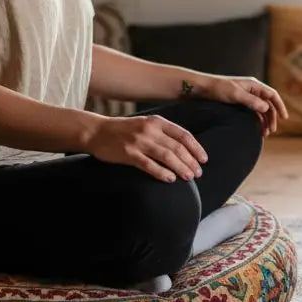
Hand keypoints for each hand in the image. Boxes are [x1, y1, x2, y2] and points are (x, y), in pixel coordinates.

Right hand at [86, 115, 207, 182]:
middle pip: (177, 147)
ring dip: (180, 168)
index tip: (204, 160)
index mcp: (157, 122)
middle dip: (190, 161)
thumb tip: (184, 148)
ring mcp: (139, 142)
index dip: (196, 148)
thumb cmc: (124, 130)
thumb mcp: (145, 124)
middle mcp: (150, 130)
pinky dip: (161, 172)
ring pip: (166, 156)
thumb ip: (163, 133)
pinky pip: (149, 165)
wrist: (97, 132)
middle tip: (198, 173)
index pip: (183, 135)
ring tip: (189, 177)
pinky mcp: (129, 154)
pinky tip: (170, 179)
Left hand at [196, 76, 289, 135]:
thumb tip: (266, 107)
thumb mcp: (235, 95)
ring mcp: (246, 96)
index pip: (272, 95)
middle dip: (272, 117)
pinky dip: (256, 121)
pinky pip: (253, 112)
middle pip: (268, 104)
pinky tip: (256, 129)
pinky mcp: (239, 103)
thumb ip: (251, 101)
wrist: (202, 88)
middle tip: (271, 131)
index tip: (284, 118)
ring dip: (265, 121)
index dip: (280, 106)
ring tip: (265, 133)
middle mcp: (252, 90)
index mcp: (253, 85)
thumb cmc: (217, 89)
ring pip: (261, 110)